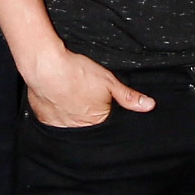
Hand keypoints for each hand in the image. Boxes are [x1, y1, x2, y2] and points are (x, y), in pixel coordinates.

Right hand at [25, 43, 151, 129]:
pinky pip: (54, 121)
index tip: (99, 100)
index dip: (105, 110)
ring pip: (71, 123)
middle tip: (82, 94)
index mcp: (97, 120)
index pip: (106, 123)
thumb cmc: (77, 72)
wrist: (45, 67)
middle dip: (88, 113)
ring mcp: (61, 125)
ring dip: (72, 114)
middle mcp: (79, 127)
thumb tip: (149, 106)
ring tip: (70, 96)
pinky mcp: (45, 120)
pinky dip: (57, 113)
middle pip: (88, 125)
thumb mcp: (108, 81)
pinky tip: (58, 99)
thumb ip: (128, 96)